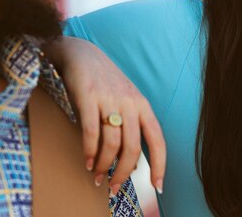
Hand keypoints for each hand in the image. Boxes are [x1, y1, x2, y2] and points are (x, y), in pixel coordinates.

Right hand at [42, 36, 165, 195]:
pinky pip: (92, 132)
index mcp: (142, 105)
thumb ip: (130, 126)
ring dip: (104, 165)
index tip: (158, 186)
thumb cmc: (104, 83)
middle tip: (113, 187)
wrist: (81, 54)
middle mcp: (129, 103)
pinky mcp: (88, 97)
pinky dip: (90, 151)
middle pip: (132, 148)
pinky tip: (87, 161)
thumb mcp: (125, 101)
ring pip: (112, 143)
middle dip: (123, 173)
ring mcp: (109, 99)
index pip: (157, 139)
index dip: (159, 165)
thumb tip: (132, 162)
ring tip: (97, 176)